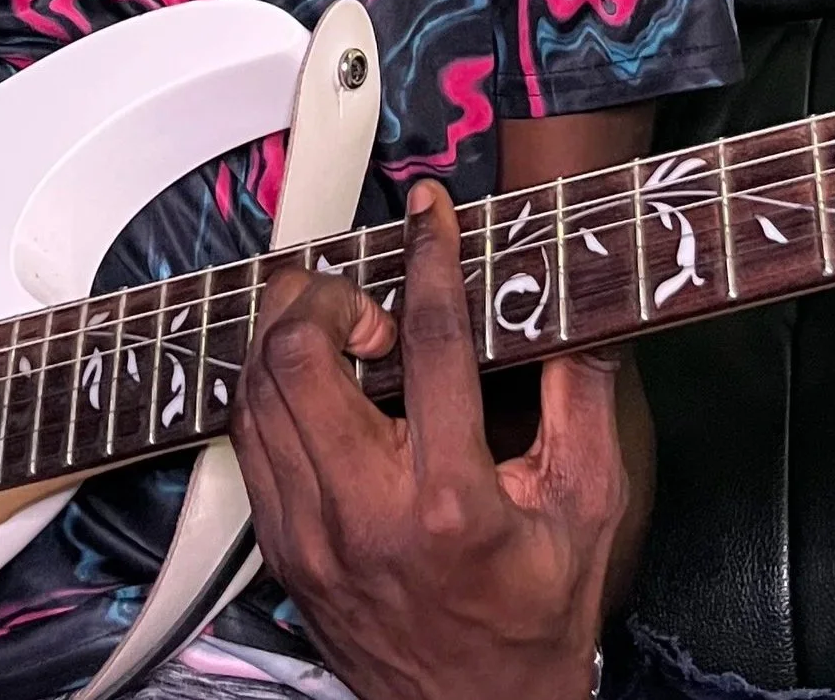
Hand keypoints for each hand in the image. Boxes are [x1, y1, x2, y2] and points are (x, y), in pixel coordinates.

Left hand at [229, 183, 623, 699]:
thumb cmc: (535, 621)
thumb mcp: (587, 509)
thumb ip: (584, 402)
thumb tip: (581, 314)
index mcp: (450, 502)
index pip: (428, 346)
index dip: (428, 261)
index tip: (428, 215)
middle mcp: (364, 515)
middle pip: (298, 359)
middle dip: (325, 296)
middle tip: (368, 296)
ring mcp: (309, 535)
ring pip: (255, 393)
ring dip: (285, 333)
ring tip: (335, 321)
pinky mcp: (281, 549)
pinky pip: (247, 440)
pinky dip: (266, 386)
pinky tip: (306, 374)